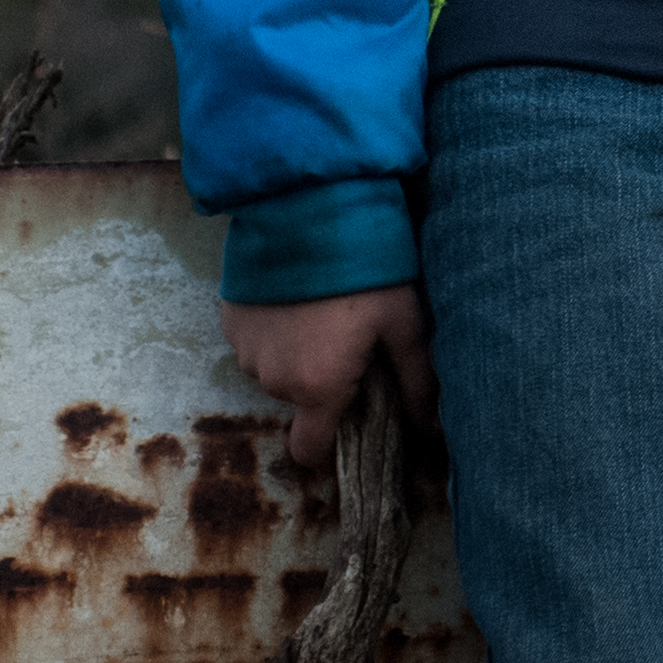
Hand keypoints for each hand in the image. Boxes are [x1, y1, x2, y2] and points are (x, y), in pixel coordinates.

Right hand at [220, 283, 434, 470]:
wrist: (310, 213)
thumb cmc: (368, 272)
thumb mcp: (404, 323)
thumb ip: (418, 380)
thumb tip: (433, 431)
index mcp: (317, 388)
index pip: (309, 448)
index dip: (327, 445)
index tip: (347, 424)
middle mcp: (273, 380)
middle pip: (299, 399)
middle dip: (322, 380)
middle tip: (350, 339)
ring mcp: (245, 350)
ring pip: (275, 369)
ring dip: (297, 353)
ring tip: (324, 311)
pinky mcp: (229, 320)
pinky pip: (255, 340)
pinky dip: (275, 328)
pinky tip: (296, 297)